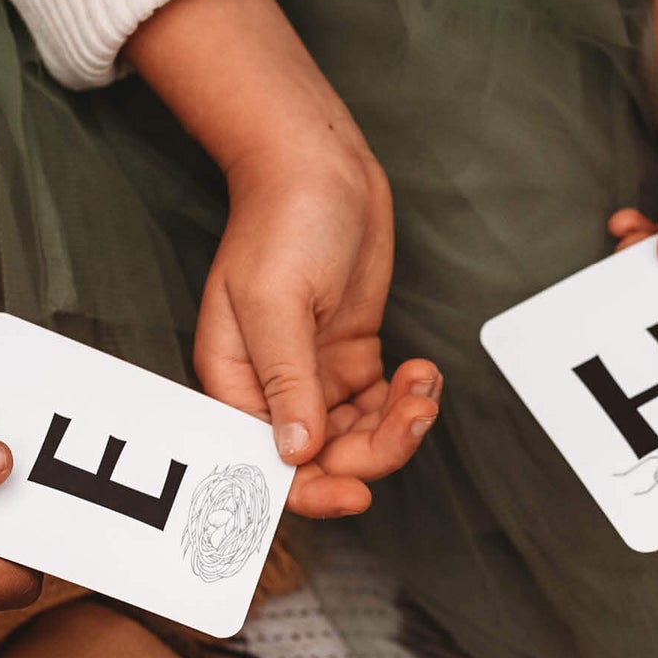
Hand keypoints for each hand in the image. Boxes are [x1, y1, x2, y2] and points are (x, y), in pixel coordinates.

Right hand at [197, 144, 441, 516]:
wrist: (320, 164)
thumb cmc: (283, 220)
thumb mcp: (275, 300)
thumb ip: (286, 380)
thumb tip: (294, 452)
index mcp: (236, 383)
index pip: (265, 464)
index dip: (311, 490)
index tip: (357, 493)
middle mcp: (273, 390)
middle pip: (323, 458)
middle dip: (374, 449)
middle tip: (412, 415)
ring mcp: (315, 376)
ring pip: (358, 437)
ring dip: (399, 424)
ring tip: (421, 385)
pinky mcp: (351, 358)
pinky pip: (380, 406)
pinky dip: (407, 400)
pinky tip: (422, 372)